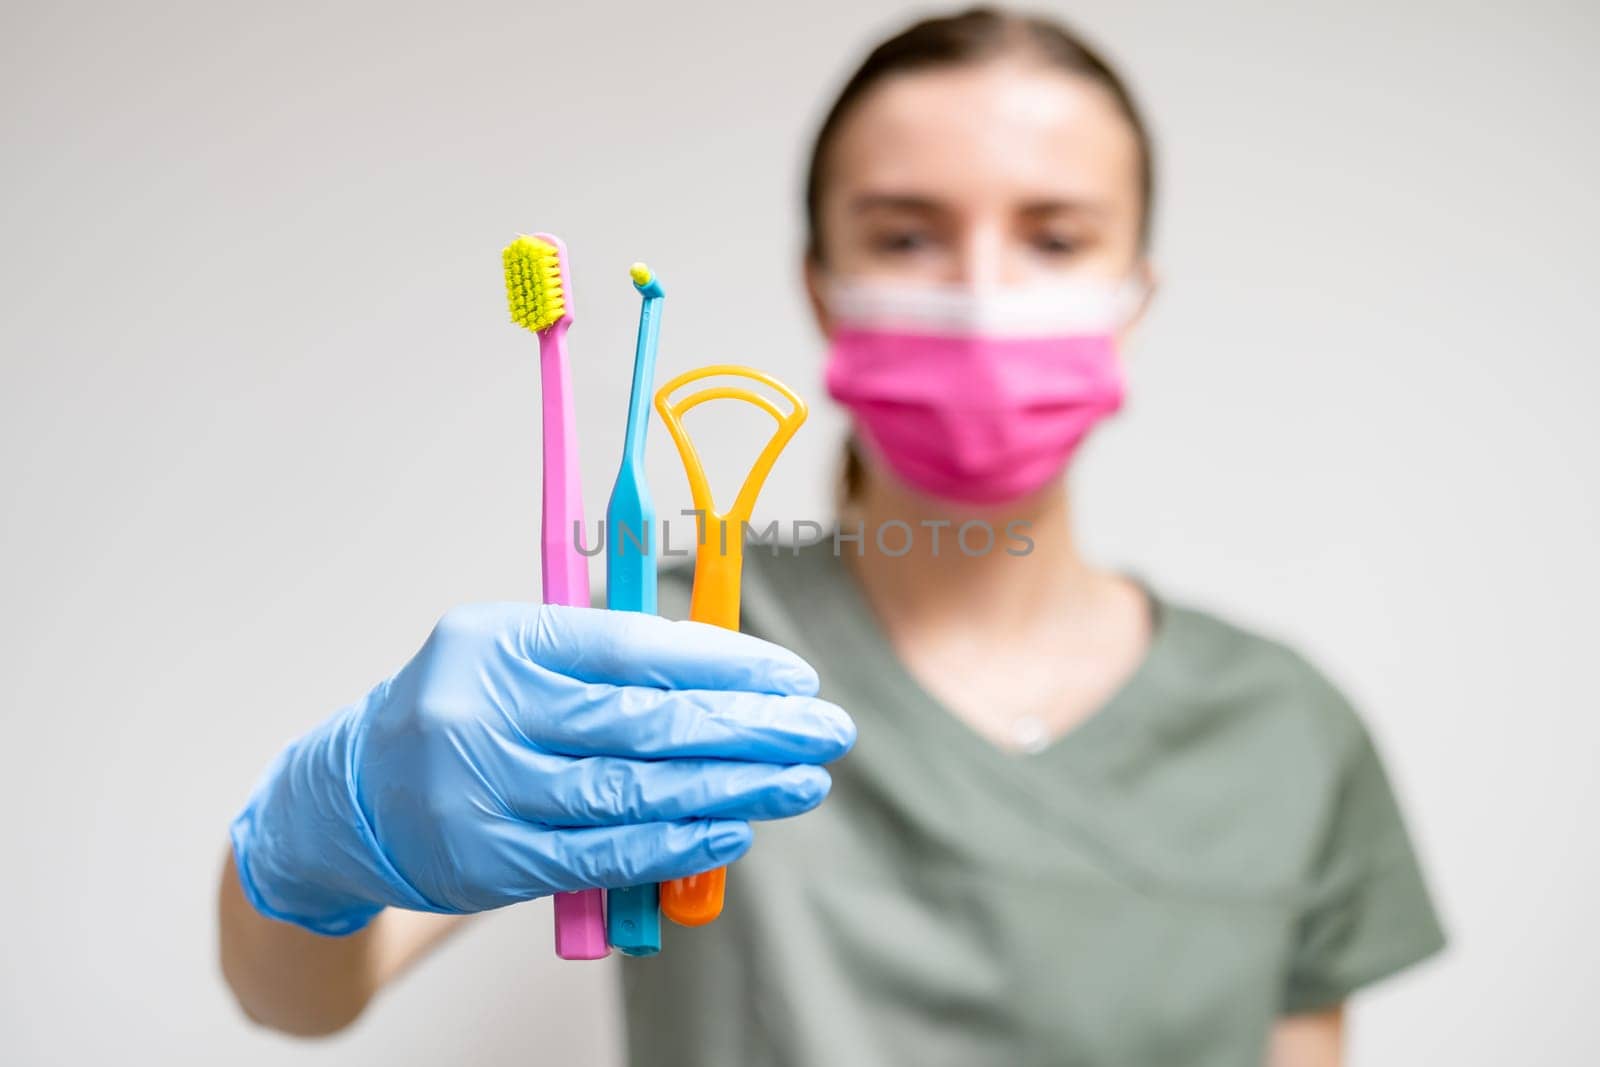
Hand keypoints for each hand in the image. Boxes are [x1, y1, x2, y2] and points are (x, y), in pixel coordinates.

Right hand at [230, 603, 854, 934]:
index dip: (724, 662)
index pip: (632, 647)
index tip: (793, 675)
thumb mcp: (517, 657)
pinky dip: (677, 845)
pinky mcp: (490, 861)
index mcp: (500, 640)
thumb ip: (608, 661)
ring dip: (732, 788)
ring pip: (634, 792)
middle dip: (750, 727)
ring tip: (802, 780)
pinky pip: (603, 854)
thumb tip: (733, 677)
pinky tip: (734, 829)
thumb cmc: (466, 712)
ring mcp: (483, 792)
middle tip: (826, 729)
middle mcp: (486, 711)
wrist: (352, 799)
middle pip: (645, 721)